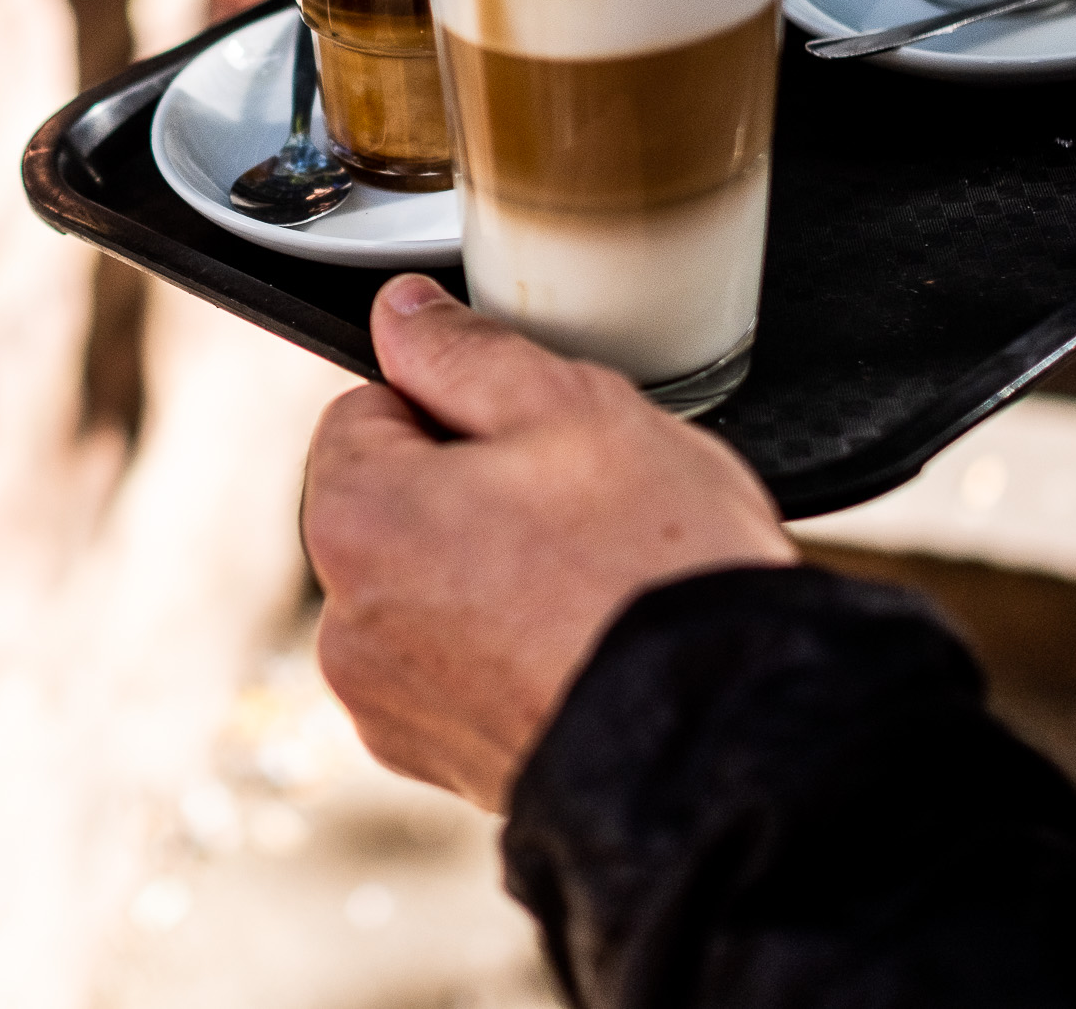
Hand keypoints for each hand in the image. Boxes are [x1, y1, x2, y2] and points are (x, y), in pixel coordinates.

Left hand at [302, 275, 795, 812]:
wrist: (728, 735)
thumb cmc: (655, 570)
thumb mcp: (569, 407)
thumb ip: (464, 349)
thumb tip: (400, 314)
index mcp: (358, 519)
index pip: (365, 410)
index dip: (452, 404)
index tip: (528, 434)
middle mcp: (347, 624)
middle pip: (395, 505)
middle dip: (470, 491)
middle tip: (578, 506)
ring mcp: (391, 706)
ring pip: (429, 590)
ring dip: (489, 574)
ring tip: (590, 581)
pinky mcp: (445, 762)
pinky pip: (462, 672)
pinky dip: (510, 652)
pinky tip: (586, 645)